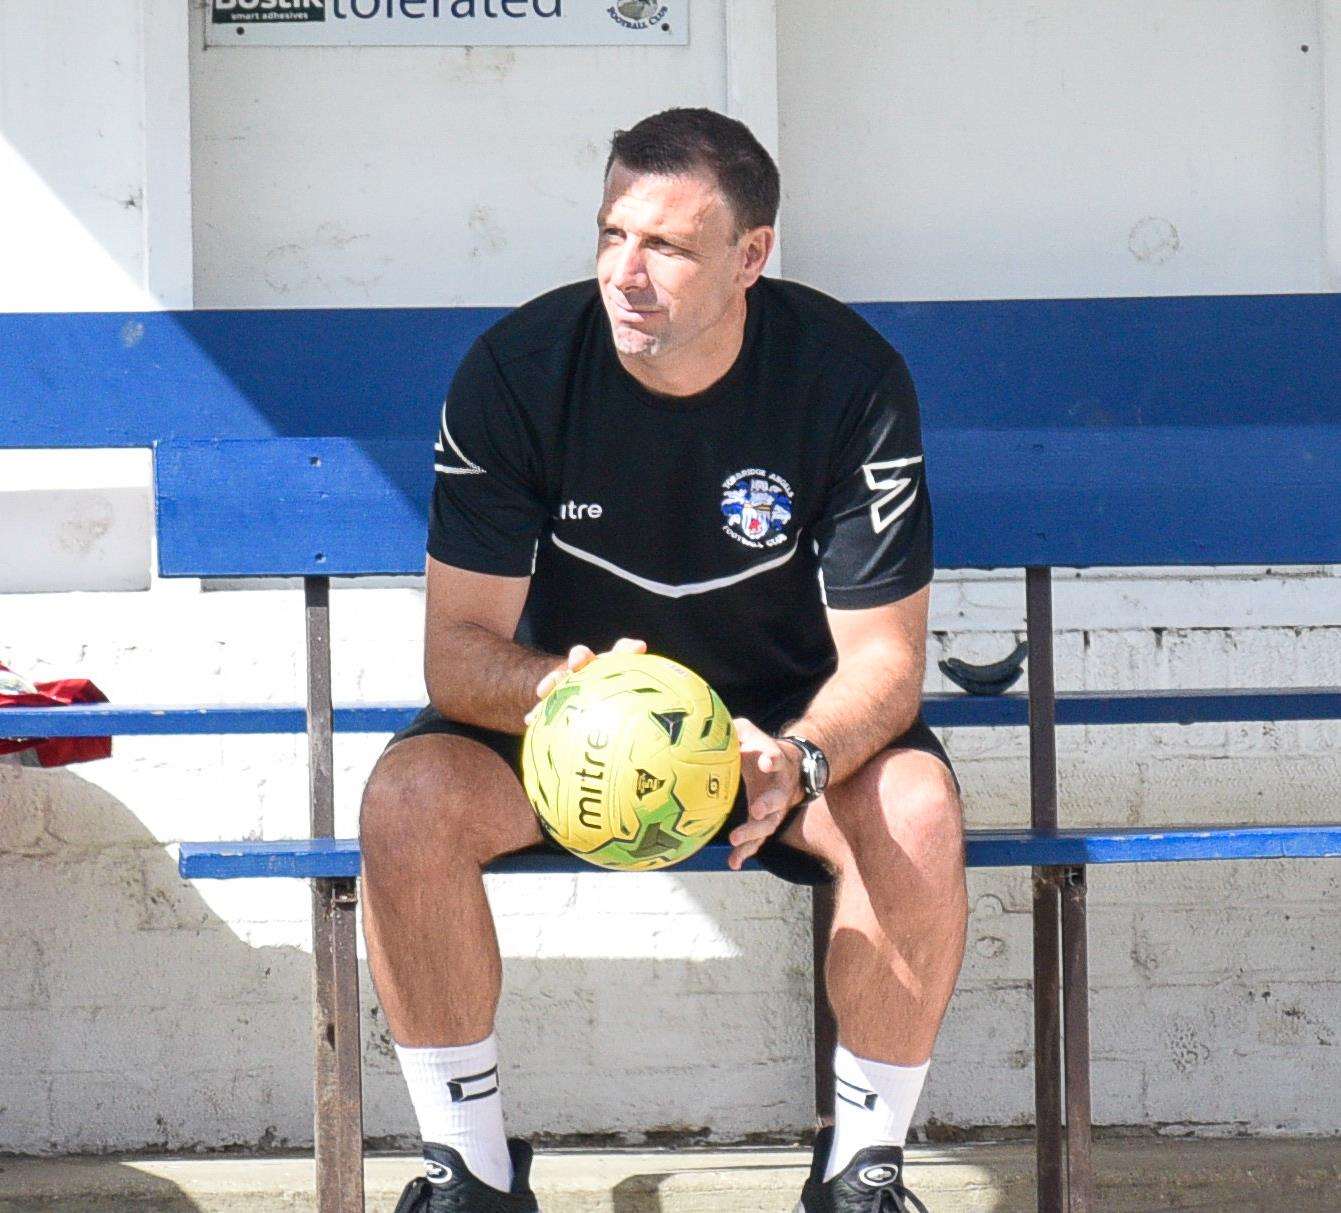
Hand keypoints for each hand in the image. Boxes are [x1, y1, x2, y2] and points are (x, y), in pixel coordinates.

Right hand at [524, 637, 647, 725]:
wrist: (588, 711)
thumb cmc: (618, 714)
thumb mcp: (631, 713)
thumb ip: (646, 717)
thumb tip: (674, 743)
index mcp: (614, 670)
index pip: (622, 652)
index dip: (628, 649)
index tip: (638, 648)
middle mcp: (592, 670)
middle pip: (586, 658)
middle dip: (581, 656)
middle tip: (578, 662)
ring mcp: (572, 680)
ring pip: (561, 676)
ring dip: (554, 679)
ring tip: (544, 691)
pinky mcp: (557, 695)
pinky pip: (547, 702)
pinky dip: (539, 711)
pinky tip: (530, 721)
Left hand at [727, 718, 803, 870]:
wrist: (787, 767)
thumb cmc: (760, 747)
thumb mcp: (749, 732)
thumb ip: (735, 729)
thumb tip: (709, 726)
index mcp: (774, 760)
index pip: (775, 757)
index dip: (771, 759)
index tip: (767, 762)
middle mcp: (779, 786)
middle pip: (778, 798)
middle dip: (768, 804)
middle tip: (756, 810)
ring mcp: (775, 808)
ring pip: (769, 824)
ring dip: (754, 833)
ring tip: (736, 840)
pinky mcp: (765, 822)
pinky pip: (757, 840)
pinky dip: (746, 851)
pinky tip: (733, 862)